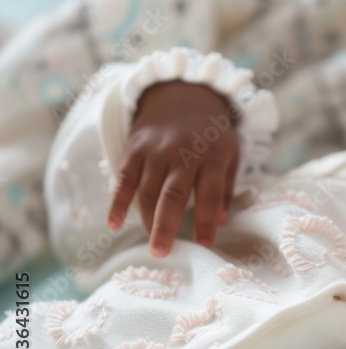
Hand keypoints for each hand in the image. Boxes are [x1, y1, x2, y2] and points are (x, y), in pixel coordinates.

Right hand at [106, 80, 239, 256]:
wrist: (183, 95)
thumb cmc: (211, 136)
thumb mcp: (229, 156)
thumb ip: (225, 188)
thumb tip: (222, 222)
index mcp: (212, 157)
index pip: (211, 193)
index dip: (208, 220)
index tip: (206, 245)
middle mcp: (183, 154)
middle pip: (173, 195)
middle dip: (166, 225)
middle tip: (162, 252)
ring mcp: (156, 151)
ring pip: (147, 190)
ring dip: (146, 219)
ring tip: (152, 244)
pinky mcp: (135, 149)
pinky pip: (123, 178)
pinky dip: (117, 202)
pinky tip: (112, 224)